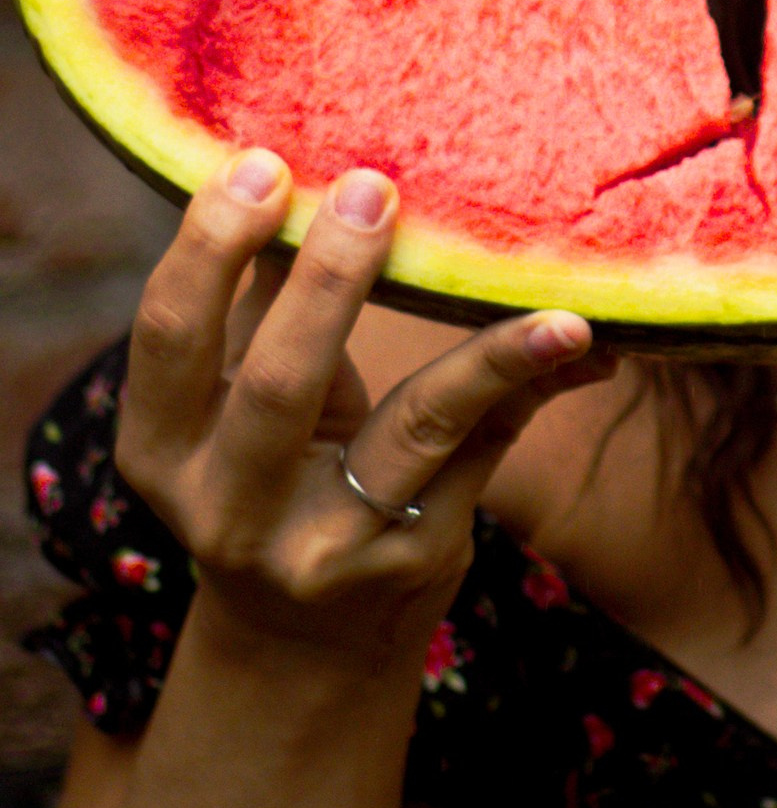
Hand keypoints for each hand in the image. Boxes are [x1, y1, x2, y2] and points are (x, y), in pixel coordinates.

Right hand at [117, 151, 600, 671]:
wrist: (304, 646)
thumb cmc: (271, 476)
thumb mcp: (238, 405)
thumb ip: (260, 301)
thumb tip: (307, 165)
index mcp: (161, 449)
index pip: (168, 335)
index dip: (208, 246)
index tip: (263, 161)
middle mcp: (231, 508)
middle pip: (279, 382)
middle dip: (329, 280)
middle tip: (375, 185)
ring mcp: (328, 544)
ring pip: (414, 428)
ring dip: (488, 354)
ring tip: (553, 305)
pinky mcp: (413, 557)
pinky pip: (485, 449)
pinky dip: (533, 385)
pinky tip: (585, 343)